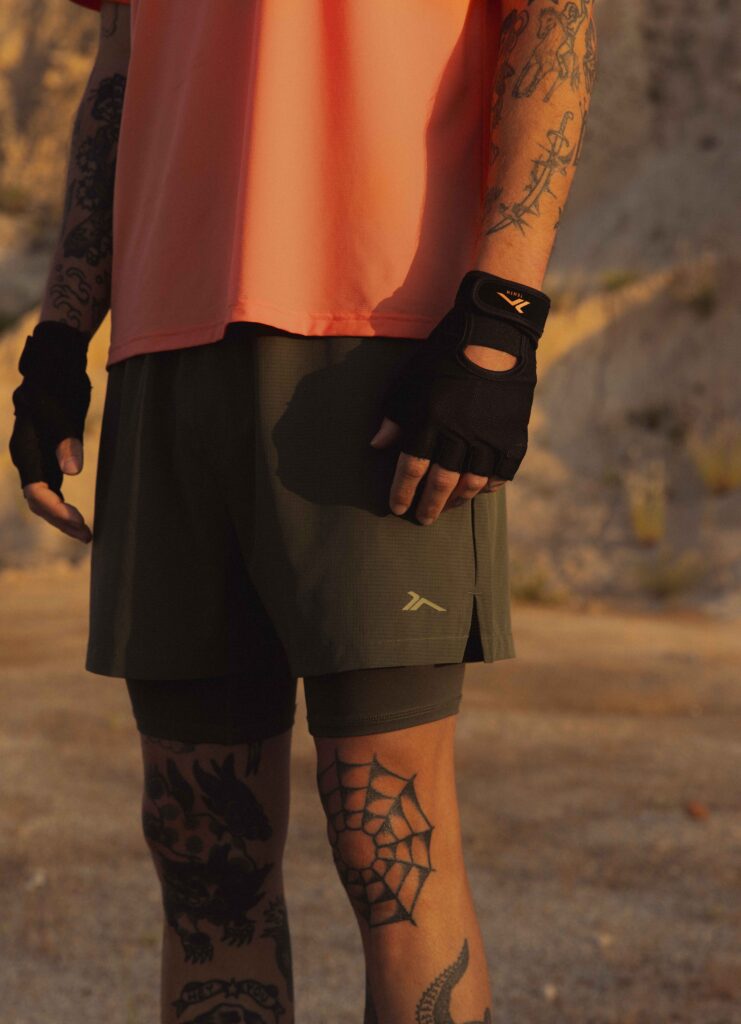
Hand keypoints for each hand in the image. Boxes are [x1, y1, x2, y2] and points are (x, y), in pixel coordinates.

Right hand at [9, 320, 93, 542]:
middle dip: (61, 520)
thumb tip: (72, 473)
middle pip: (38, 500)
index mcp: (25, 448)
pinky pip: (52, 490)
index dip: (55, 509)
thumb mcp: (62, 410)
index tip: (77, 521)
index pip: (35, 490)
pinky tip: (79, 518)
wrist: (53, 367)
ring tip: (87, 533)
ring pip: (44, 499)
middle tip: (88, 534)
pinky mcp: (48, 458)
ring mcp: (37, 460)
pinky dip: (64, 505)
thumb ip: (67, 440)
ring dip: (62, 517)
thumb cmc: (57, 384)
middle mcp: (27, 458)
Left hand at [369, 340, 512, 524]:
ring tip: (448, 505)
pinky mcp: (513, 434)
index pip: (411, 469)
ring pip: (472, 483)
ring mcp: (489, 436)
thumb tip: (377, 445)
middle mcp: (459, 434)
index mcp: (429, 421)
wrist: (494, 334)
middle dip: (429, 505)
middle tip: (423, 519)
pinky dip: (491, 485)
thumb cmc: (443, 357)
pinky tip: (481, 489)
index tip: (397, 507)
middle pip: (441, 483)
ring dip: (457, 499)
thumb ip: (394, 416)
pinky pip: (502, 472)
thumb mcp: (410, 382)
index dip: (403, 492)